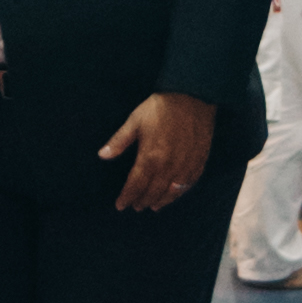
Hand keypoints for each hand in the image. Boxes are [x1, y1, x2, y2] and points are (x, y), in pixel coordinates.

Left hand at [100, 90, 214, 214]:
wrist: (193, 96)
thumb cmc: (161, 107)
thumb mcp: (135, 121)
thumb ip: (119, 141)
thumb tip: (102, 155)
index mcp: (150, 157)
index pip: (136, 185)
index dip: (127, 197)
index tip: (121, 204)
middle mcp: (168, 166)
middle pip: (153, 192)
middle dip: (142, 201)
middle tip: (136, 206)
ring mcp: (185, 165)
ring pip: (172, 192)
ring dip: (161, 201)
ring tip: (153, 206)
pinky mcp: (199, 161)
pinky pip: (189, 183)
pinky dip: (180, 192)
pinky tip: (175, 193)